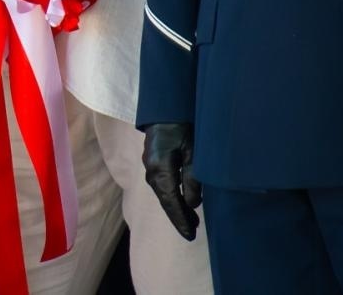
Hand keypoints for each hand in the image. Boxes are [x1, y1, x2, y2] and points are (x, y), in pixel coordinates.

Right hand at [143, 122, 201, 240]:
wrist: (165, 108)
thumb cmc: (182, 126)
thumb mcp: (193, 152)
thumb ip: (192, 178)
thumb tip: (193, 204)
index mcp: (160, 169)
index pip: (171, 201)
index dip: (181, 219)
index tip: (190, 234)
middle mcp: (151, 171)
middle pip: (165, 201)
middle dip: (178, 217)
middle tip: (193, 232)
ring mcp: (149, 167)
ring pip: (163, 194)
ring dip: (176, 207)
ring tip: (191, 220)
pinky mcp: (152, 162)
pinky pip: (161, 186)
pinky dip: (172, 197)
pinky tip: (181, 200)